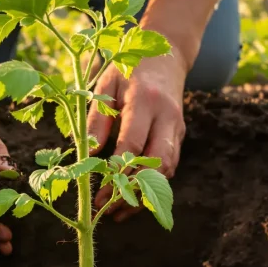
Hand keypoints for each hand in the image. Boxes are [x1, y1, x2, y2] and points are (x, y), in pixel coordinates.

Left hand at [88, 52, 187, 221]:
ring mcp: (177, 128)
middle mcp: (166, 117)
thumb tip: (88, 155)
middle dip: (133, 191)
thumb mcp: (106, 85)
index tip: (98, 193)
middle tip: (109, 209)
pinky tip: (131, 199)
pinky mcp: (180, 136)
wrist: (167, 54)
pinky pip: (169, 167)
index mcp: (144, 101)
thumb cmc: (129, 68)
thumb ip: (97, 119)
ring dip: (144, 194)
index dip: (116, 172)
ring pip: (167, 170)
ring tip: (117, 212)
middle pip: (157, 163)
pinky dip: (152, 186)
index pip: (133, 144)